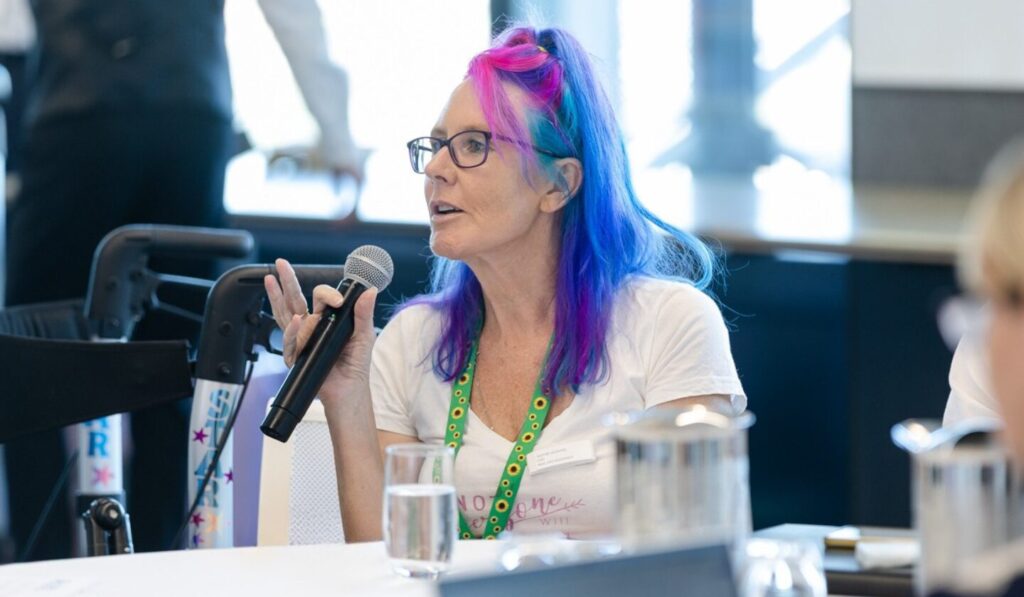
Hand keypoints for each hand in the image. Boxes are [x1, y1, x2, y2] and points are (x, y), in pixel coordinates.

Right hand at [264, 258, 378, 398]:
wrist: (349, 389)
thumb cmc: (356, 363)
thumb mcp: (364, 335)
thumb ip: (364, 314)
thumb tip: (370, 291)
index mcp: (327, 319)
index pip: (320, 298)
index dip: (327, 294)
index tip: (339, 300)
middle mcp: (311, 327)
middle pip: (295, 300)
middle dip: (287, 281)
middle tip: (279, 263)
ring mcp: (301, 340)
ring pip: (285, 315)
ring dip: (276, 297)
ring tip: (270, 280)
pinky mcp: (296, 356)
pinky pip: (291, 341)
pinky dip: (293, 331)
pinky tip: (296, 322)